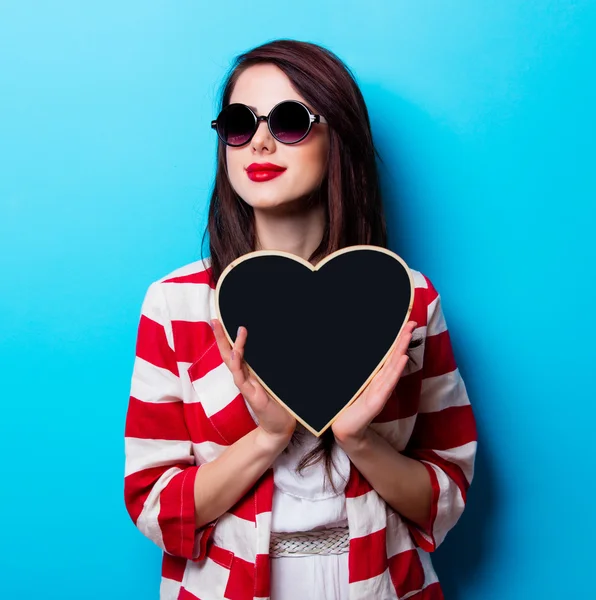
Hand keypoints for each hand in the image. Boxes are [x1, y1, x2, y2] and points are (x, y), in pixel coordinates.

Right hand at [210, 319, 295, 444]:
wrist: (280, 427)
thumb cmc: (279, 403)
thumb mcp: (275, 380)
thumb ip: (271, 366)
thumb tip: (279, 344)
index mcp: (250, 373)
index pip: (236, 351)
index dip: (229, 337)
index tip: (222, 320)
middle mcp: (245, 377)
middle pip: (228, 354)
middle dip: (221, 338)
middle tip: (214, 320)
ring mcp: (246, 386)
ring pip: (233, 363)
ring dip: (229, 345)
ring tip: (223, 329)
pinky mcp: (251, 395)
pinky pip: (241, 378)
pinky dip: (237, 365)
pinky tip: (235, 354)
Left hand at [332, 320, 416, 445]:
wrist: (345, 428)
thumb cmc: (350, 405)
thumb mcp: (355, 384)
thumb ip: (363, 373)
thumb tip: (360, 352)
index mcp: (376, 376)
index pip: (389, 355)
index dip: (398, 339)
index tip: (408, 323)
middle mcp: (380, 381)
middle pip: (394, 357)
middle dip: (403, 339)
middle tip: (413, 322)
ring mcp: (380, 390)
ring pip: (393, 366)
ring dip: (401, 349)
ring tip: (408, 334)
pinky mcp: (375, 402)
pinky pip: (386, 383)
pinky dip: (395, 371)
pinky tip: (403, 358)